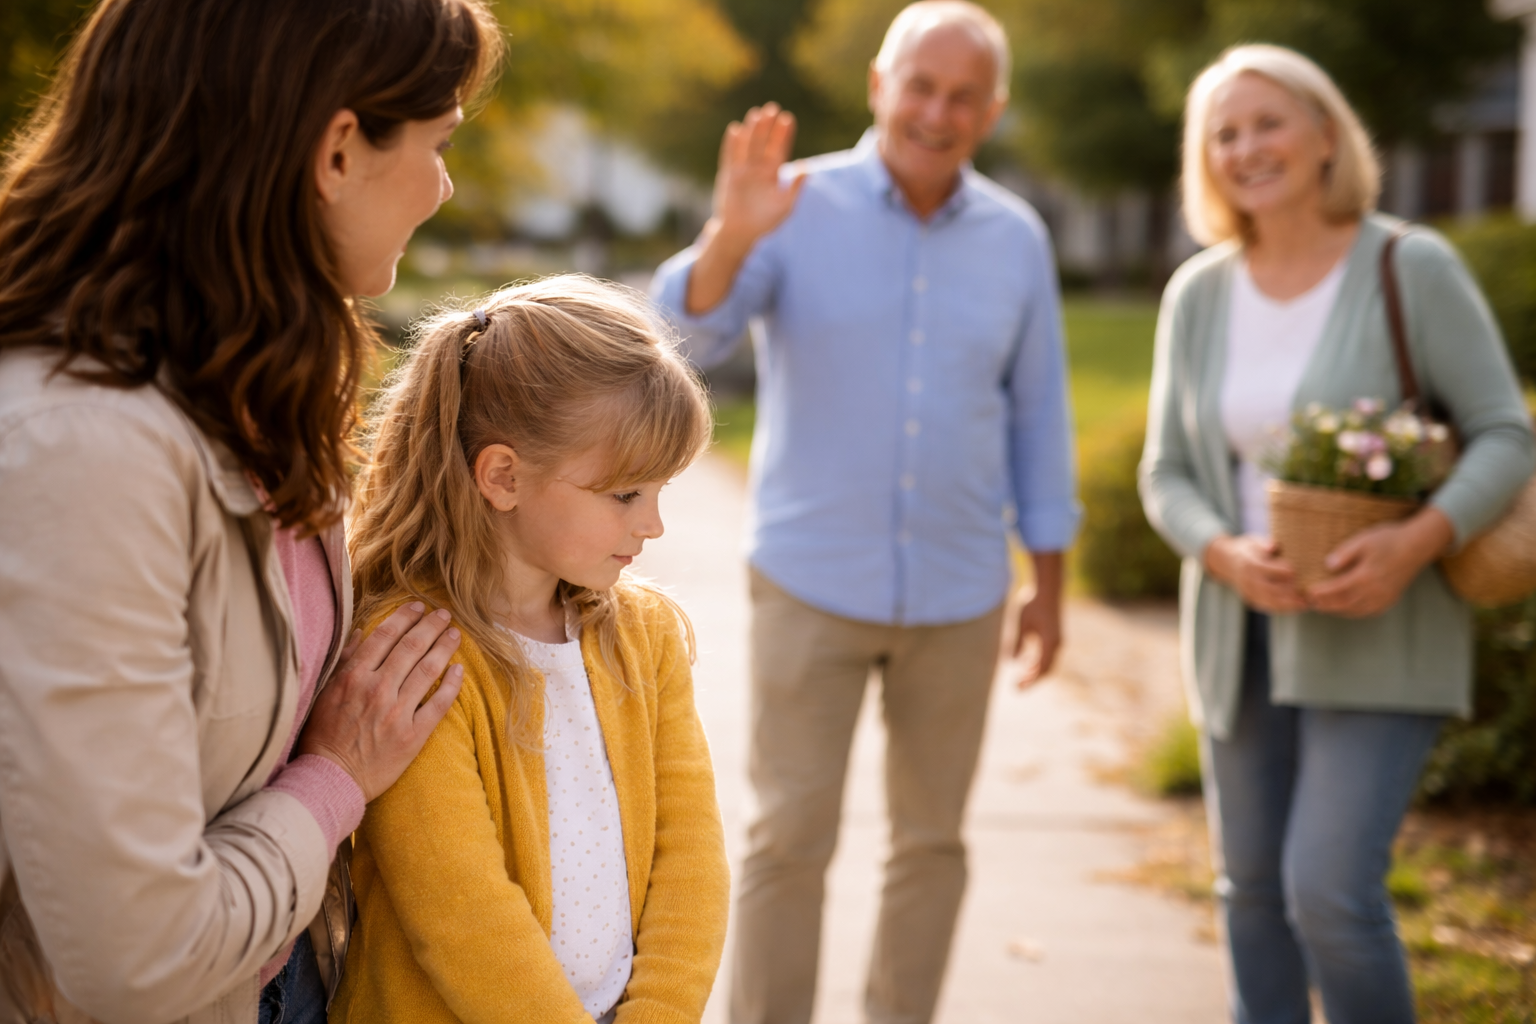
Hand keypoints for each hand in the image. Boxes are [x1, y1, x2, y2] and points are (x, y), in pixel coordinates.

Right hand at [297, 602, 464, 800]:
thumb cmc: (322, 737)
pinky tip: (459, 669)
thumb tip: (361, 633)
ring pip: (429, 670)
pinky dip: (452, 684)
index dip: (405, 617)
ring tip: (455, 634)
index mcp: (353, 677)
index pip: (385, 636)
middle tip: (444, 614)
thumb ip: (343, 662)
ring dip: (445, 647)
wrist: (331, 779)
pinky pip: (439, 704)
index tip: (418, 606)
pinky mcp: (413, 735)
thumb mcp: (323, 694)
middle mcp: (377, 690)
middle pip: (412, 647)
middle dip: (431, 626)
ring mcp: (397, 712)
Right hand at [713, 103, 804, 247]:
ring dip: (752, 130)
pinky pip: (730, 156)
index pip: (779, 149)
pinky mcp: (728, 175)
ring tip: (756, 114)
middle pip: (763, 142)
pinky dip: (732, 144)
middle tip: (772, 108)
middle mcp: (757, 168)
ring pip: (748, 145)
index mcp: (772, 174)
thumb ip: (795, 187)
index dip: (783, 134)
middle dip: (767, 126)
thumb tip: (805, 167)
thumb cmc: (765, 221)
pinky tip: (736, 130)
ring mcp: (742, 170)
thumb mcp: (786, 205)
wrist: (741, 232)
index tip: (788, 118)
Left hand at [1012, 551, 1063, 688]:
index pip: (1041, 669)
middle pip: (1046, 669)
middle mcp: (1056, 644)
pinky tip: (1025, 662)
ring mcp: (1057, 640)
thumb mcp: (1021, 622)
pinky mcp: (1054, 635)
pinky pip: (1047, 654)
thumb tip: (1012, 661)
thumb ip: (1017, 642)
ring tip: (1020, 677)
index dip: (1030, 681)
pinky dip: (1037, 661)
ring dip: (1035, 671)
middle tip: (1017, 688)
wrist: (1047, 588)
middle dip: (1032, 680)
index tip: (1017, 688)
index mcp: (1049, 643)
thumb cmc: (1033, 603)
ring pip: (1048, 662)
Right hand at [1203, 534, 1306, 613]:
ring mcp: (1248, 592)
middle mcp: (1247, 580)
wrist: (1227, 561)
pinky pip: (1267, 607)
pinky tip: (1296, 607)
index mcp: (1249, 563)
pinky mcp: (1251, 600)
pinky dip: (1282, 609)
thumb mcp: (1254, 541)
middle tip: (1306, 593)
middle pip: (1268, 589)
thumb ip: (1264, 543)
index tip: (1296, 571)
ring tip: (1305, 604)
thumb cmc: (1248, 549)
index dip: (1280, 571)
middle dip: (1288, 593)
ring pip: (1269, 602)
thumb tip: (1274, 546)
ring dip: (1288, 605)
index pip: (1264, 569)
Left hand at [1306, 507, 1453, 617]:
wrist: (1417, 546)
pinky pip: (1367, 611)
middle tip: (1309, 601)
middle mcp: (1376, 591)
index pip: (1338, 589)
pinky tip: (1342, 607)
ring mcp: (1384, 598)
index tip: (1307, 591)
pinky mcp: (1389, 600)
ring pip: (1355, 609)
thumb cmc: (1388, 540)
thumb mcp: (1364, 540)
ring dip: (1336, 609)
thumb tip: (1327, 565)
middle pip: (1344, 603)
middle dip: (1325, 604)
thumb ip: (1345, 553)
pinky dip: (1351, 611)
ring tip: (1321, 606)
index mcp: (1367, 576)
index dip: (1321, 592)